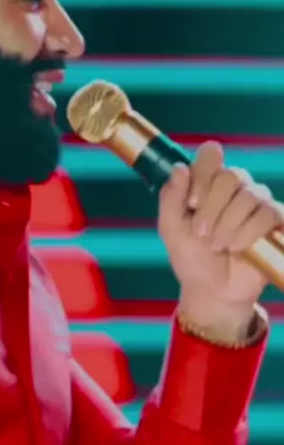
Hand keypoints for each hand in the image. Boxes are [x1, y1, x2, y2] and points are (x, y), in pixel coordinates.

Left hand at [158, 141, 281, 330]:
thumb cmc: (191, 257)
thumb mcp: (171, 229)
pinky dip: (249, 232)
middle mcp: (235, 186)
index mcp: (207, 181)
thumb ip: (170, 198)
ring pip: (249, 196)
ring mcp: (257, 201)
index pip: (211, 154)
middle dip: (212, 207)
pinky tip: (237, 247)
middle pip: (230, 175)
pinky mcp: (275, 220)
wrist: (213, 290)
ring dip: (228, 225)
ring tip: (217, 246)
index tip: (192, 202)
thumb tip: (179, 168)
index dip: (202, 173)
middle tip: (201, 232)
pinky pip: (268, 213)